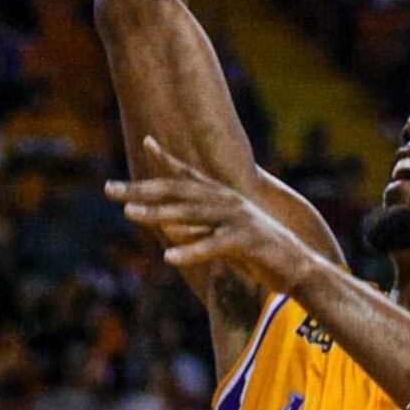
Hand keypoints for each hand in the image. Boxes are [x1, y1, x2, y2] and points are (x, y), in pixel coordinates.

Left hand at [108, 136, 316, 293]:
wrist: (299, 268)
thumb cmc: (259, 254)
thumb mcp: (225, 235)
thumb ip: (199, 227)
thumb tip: (169, 226)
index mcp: (223, 198)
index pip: (189, 175)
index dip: (167, 159)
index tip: (146, 141)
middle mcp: (228, 202)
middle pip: (179, 192)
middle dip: (142, 190)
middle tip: (109, 189)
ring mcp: (239, 219)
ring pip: (191, 214)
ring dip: (158, 214)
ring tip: (128, 214)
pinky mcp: (248, 241)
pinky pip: (214, 245)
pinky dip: (191, 250)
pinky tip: (168, 257)